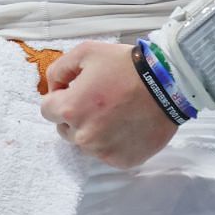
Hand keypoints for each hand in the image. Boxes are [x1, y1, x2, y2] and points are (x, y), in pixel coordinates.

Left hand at [39, 41, 178, 169]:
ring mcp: (103, 152)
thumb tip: (52, 87)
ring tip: (115, 112)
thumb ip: (59, 69)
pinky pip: (107, 153)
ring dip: (94, 130)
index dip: (59, 98)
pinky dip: (113, 142)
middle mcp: (83, 136)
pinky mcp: (122, 161)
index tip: (75, 90)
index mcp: (71, 109)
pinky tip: (127, 124)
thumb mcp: (86, 52)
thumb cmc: (125, 66)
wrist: (167, 84)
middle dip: (75, 115)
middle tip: (98, 100)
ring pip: (86, 143)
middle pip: (65, 129)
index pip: (47, 110)